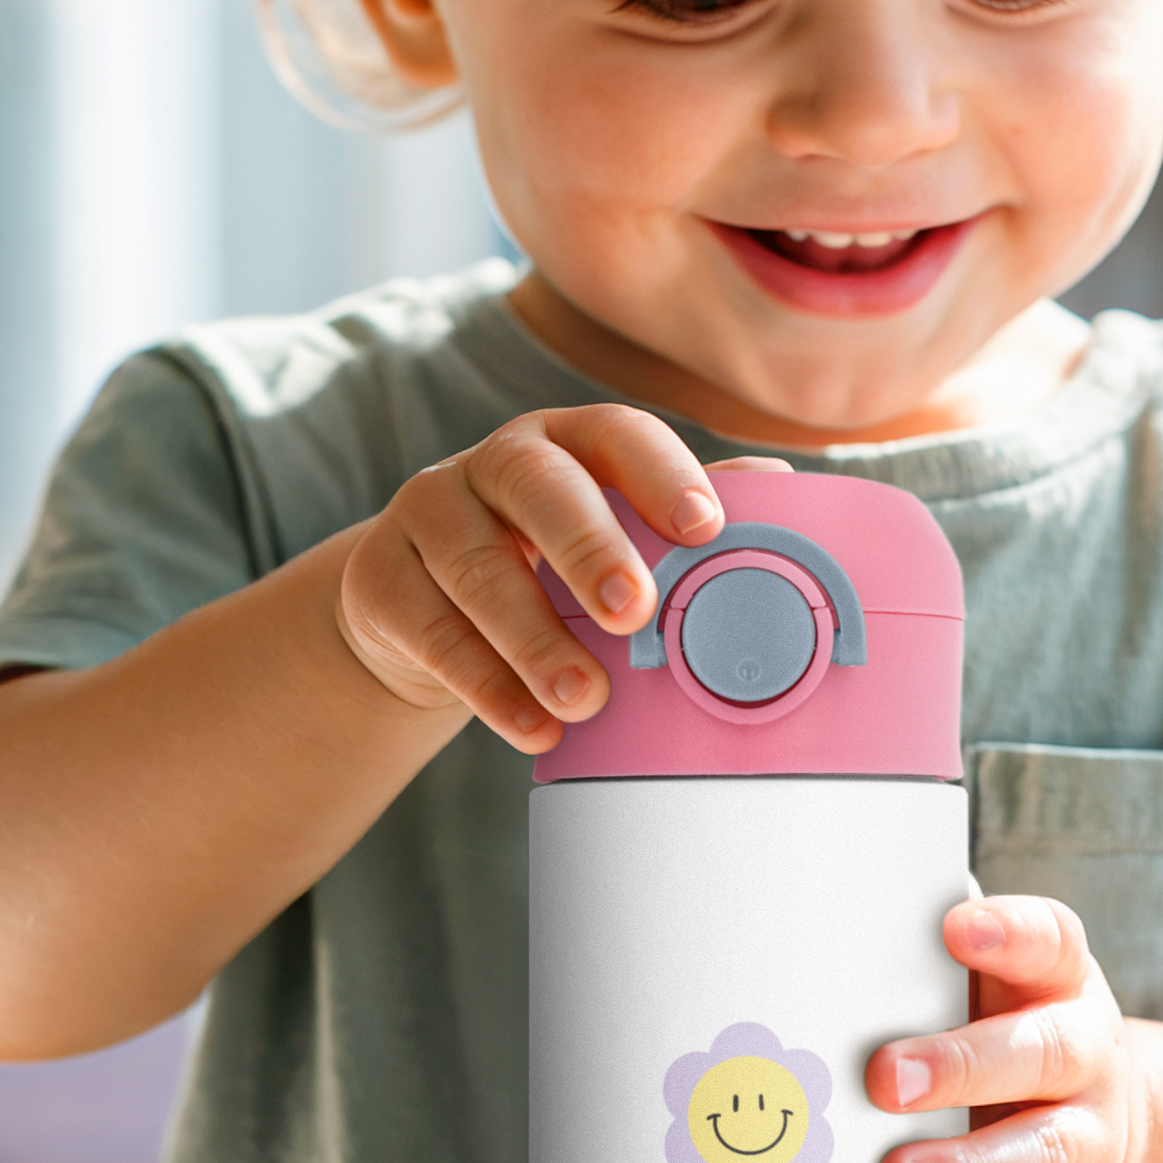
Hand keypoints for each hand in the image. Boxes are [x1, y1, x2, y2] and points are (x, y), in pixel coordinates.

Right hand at [336, 403, 789, 749]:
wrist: (417, 611)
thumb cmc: (542, 569)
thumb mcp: (609, 540)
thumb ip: (681, 522)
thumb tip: (784, 491)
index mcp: (568, 443)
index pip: (615, 434)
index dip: (660, 474)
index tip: (705, 528)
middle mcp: (495, 464)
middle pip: (539, 487)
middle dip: (589, 547)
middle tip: (634, 611)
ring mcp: (428, 515)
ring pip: (476, 568)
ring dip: (535, 640)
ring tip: (585, 700)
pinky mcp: (379, 580)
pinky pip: (432, 633)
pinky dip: (488, 687)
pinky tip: (534, 728)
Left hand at [867, 896, 1149, 1162]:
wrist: (1111, 1136)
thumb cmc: (1005, 1039)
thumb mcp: (994, 991)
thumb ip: (928, 966)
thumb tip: (823, 924)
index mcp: (1059, 984)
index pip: (1050, 943)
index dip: (1009, 934)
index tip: (956, 928)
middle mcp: (1085, 1058)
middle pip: (1038, 1053)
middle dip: (961, 1066)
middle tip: (884, 1079)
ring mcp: (1086, 1143)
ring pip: (1036, 1156)